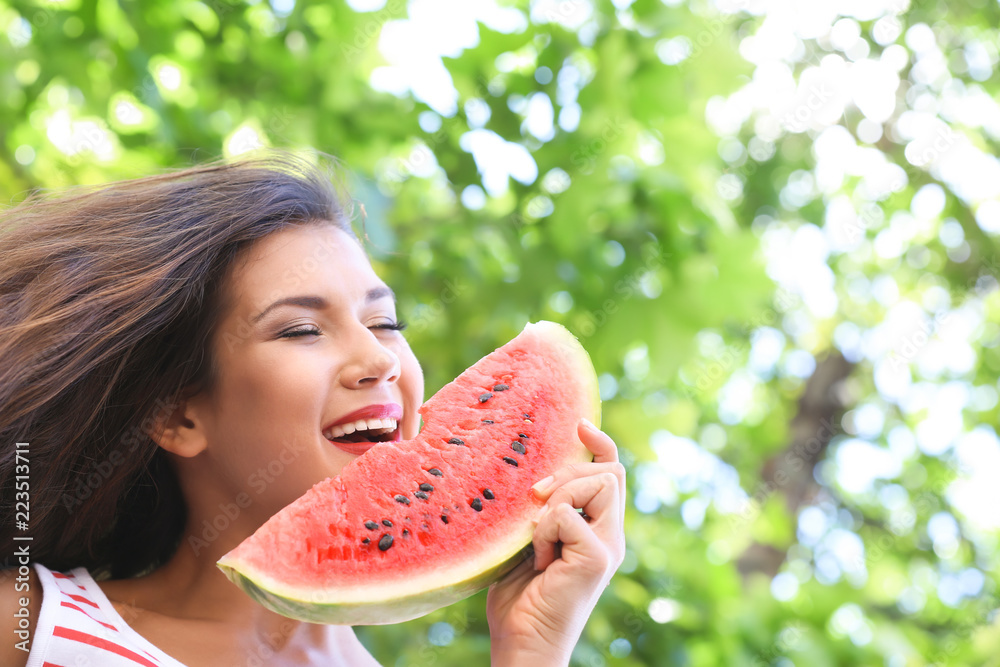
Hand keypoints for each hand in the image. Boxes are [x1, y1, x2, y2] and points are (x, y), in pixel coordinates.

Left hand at [486, 418, 625, 665]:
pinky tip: (537, 558)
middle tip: (535, 495)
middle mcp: (609, 536)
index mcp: (596, 529)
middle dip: (570, 471)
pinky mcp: (596, 560)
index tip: (579, 423)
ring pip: (598, 484)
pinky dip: (545, 529)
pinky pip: (568, 516)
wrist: (522, 644)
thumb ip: (540, 509)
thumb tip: (532, 470)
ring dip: (557, 500)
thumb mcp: (527, 539)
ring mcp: (606, 548)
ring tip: (537, 537)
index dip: (600, 443)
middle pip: (610, 471)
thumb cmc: (518, 598)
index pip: (611, 471)